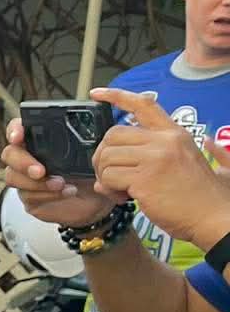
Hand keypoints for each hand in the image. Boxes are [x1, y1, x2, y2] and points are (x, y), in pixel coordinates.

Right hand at [1, 116, 113, 229]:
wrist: (100, 198)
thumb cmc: (94, 170)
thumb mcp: (94, 150)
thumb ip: (86, 137)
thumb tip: (88, 126)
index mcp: (40, 139)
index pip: (17, 128)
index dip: (14, 131)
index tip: (17, 137)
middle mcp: (28, 157)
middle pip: (9, 154)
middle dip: (22, 162)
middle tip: (40, 171)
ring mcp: (26, 178)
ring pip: (13, 177)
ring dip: (36, 182)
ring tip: (60, 184)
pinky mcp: (30, 198)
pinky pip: (27, 196)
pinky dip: (47, 195)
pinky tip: (66, 192)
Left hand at [89, 85, 229, 247]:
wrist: (215, 218)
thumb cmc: (208, 196)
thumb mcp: (211, 160)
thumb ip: (209, 147)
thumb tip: (211, 141)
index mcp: (175, 134)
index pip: (143, 105)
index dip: (115, 96)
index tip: (96, 94)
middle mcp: (164, 141)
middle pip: (112, 135)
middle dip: (103, 156)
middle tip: (111, 176)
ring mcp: (154, 159)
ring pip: (106, 157)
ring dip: (105, 177)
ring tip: (122, 190)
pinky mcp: (144, 179)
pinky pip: (107, 178)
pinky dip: (109, 191)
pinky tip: (125, 199)